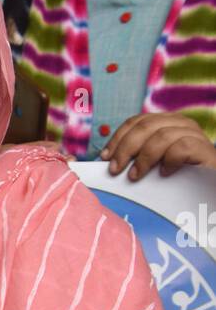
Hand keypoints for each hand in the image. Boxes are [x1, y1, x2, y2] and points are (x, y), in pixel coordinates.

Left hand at [101, 113, 215, 181]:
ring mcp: (194, 135)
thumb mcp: (155, 164)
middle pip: (146, 126)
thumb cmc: (180, 179)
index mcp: (166, 123)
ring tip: (135, 176)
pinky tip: (164, 173)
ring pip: (162, 135)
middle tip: (115, 169)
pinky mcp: (205, 150)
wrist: (210, 188)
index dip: (118, 137)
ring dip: (144, 158)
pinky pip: (182, 147)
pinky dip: (169, 160)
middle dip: (125, 148)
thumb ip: (139, 158)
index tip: (105, 157)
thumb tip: (110, 162)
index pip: (137, 121)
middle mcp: (180, 124)